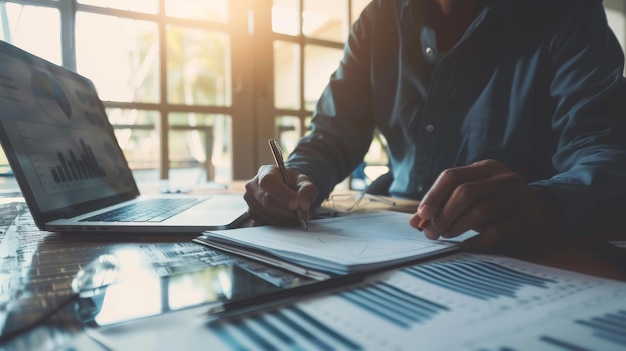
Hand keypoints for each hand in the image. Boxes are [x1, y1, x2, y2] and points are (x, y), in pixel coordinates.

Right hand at [244, 165, 317, 225]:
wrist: (285, 190)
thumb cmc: (293, 184)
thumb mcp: (304, 182)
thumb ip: (308, 190)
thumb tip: (304, 204)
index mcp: (265, 172)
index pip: (268, 182)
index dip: (282, 194)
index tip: (296, 204)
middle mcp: (253, 186)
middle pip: (268, 202)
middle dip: (288, 211)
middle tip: (303, 214)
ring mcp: (250, 202)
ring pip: (268, 215)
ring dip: (286, 219)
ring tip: (298, 216)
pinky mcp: (252, 215)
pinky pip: (266, 223)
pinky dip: (281, 224)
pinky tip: (289, 219)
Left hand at [409, 159, 565, 250]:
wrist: (543, 211)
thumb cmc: (499, 203)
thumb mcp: (476, 195)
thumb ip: (446, 204)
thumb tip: (416, 222)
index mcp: (485, 168)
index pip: (452, 176)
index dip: (433, 196)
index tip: (421, 216)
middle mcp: (502, 178)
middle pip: (464, 193)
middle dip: (442, 215)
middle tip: (431, 233)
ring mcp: (516, 197)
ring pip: (478, 212)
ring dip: (456, 227)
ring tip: (446, 236)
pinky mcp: (526, 219)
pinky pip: (496, 232)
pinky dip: (476, 241)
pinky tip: (466, 245)